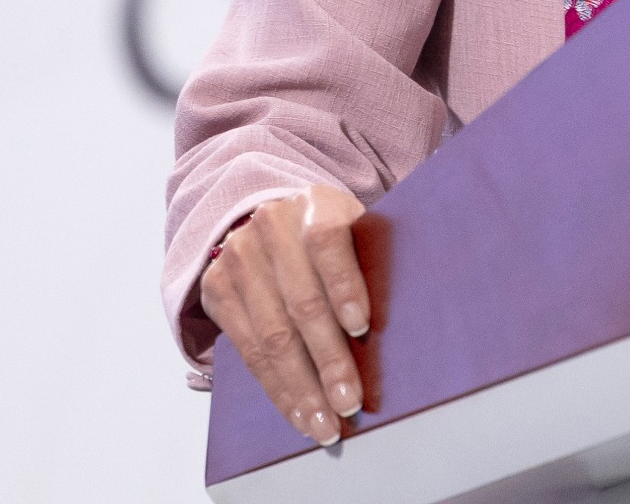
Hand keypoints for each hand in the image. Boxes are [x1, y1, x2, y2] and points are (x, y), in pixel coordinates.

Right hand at [199, 184, 369, 445]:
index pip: (328, 242)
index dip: (345, 286)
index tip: (363, 327)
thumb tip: (412, 321)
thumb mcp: (356, 230)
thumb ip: (374, 260)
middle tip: (349, 401)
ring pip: (272, 335)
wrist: (272, 220)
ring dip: (301, 388)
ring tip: (326, 424)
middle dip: (327, 360)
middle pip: (301, 301)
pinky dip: (277, 389)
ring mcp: (238, 257)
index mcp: (315, 204)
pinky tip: (299, 413)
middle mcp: (271, 227)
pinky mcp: (216, 290)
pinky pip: (247, 352)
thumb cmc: (331, 237)